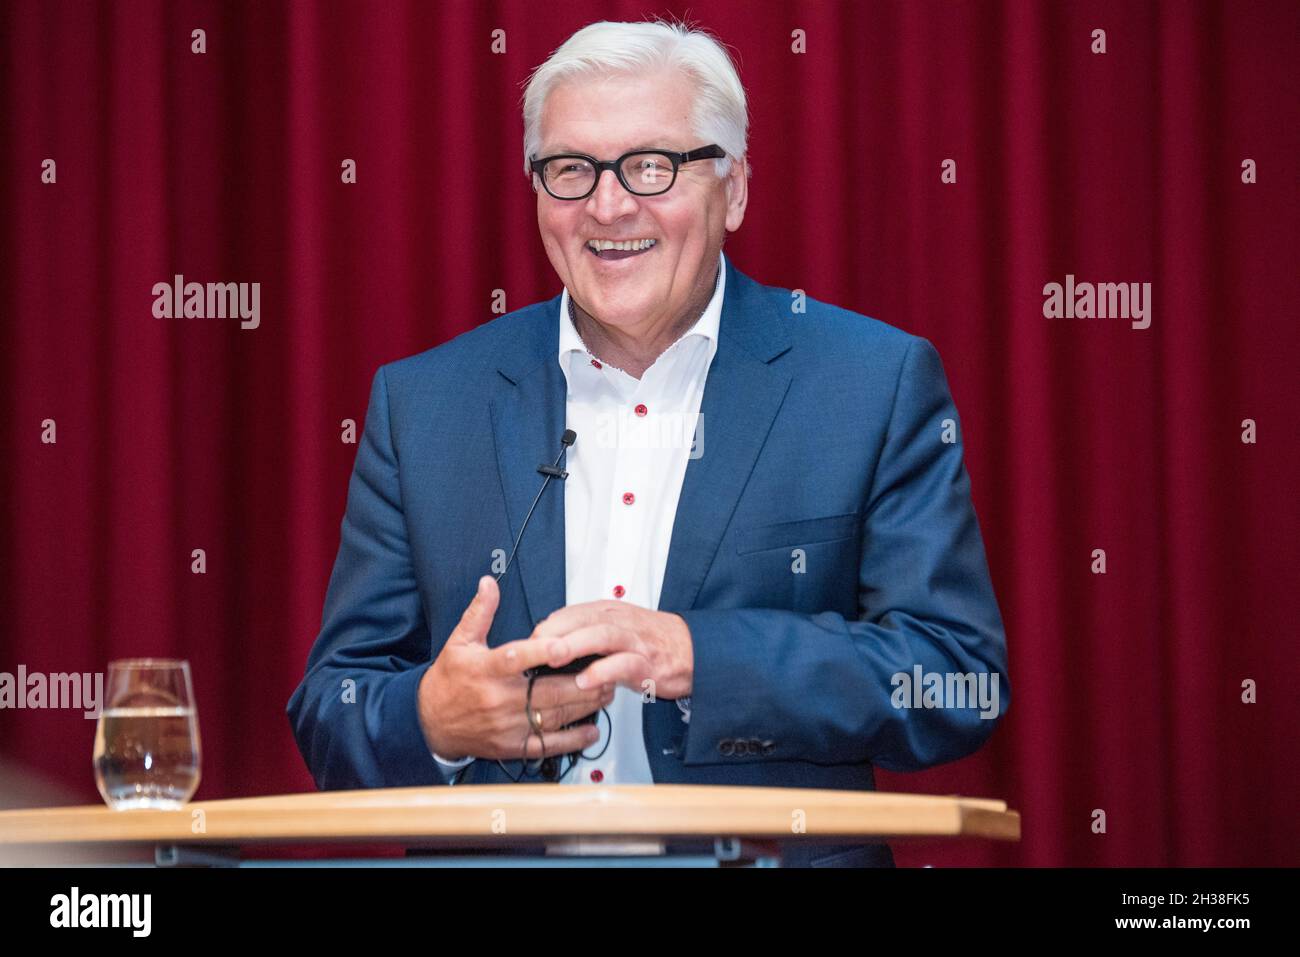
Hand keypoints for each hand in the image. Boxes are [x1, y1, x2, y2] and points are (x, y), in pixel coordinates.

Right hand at [417, 576, 613, 760]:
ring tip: (607, 692)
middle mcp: (498, 699)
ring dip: (585, 705)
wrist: (430, 723)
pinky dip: (572, 739)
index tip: (566, 645)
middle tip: (608, 670)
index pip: (517, 658)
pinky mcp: (511, 746)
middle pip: (547, 691)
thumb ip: (479, 613)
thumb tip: (489, 583)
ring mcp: (506, 725)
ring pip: (553, 716)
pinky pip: (547, 745)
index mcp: (486, 669)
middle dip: (583, 682)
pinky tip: (591, 729)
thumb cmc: (449, 681)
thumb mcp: (459, 642)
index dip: (543, 651)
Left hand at [528, 600, 693, 700]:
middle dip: (552, 633)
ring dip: (574, 645)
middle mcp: (618, 621)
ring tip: (552, 657)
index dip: (544, 629)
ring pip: (601, 636)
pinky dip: (604, 671)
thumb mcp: (614, 628)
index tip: (525, 647)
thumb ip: (584, 632)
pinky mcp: (646, 663)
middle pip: (580, 620)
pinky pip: (623, 664)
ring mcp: (633, 641)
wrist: (693, 649)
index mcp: (606, 612)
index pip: (567, 614)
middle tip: (529, 649)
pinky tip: (587, 681)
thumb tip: (548, 643)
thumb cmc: (650, 641)